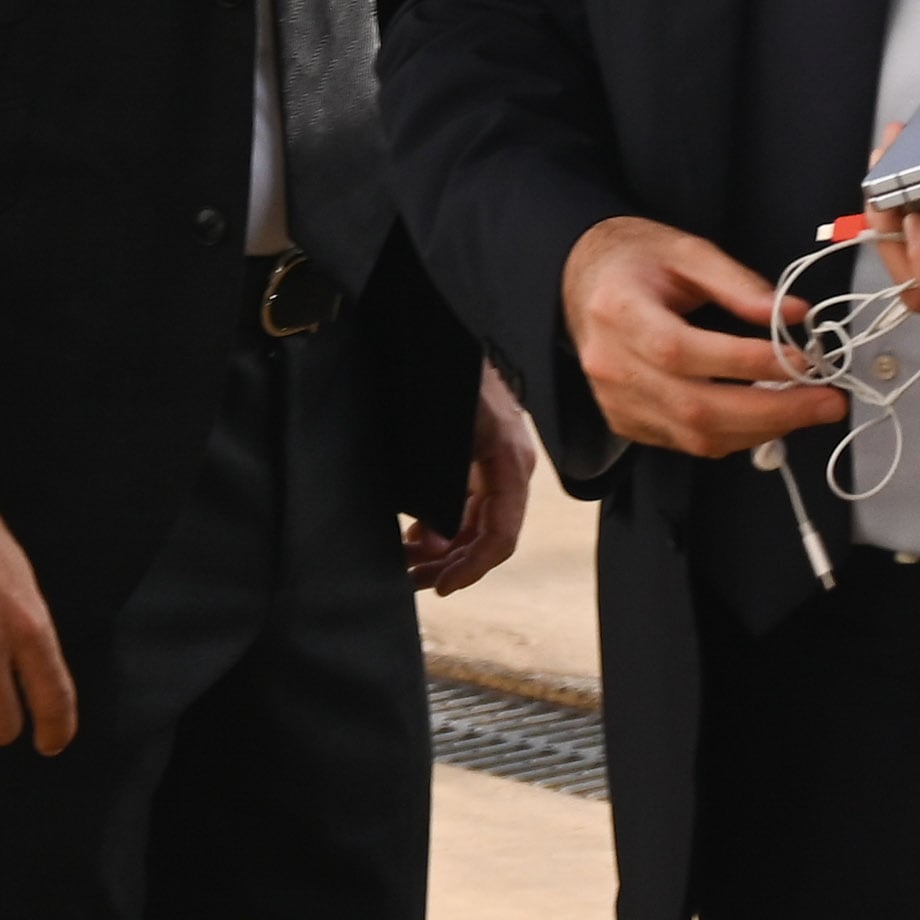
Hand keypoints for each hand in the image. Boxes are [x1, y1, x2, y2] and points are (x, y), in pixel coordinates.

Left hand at [405, 360, 536, 592]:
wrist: (441, 332)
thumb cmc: (445, 380)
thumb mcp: (441, 438)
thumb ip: (441, 491)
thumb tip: (433, 542)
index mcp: (508, 463)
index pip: (501, 536)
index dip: (471, 569)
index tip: (439, 588)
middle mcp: (511, 468)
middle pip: (489, 536)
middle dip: (451, 564)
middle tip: (411, 579)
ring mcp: (499, 462)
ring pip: (478, 524)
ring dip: (446, 549)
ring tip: (408, 562)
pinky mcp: (483, 456)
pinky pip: (471, 504)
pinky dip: (446, 525)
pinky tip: (417, 534)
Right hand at [562, 214, 849, 457]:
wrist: (582, 281)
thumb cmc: (636, 260)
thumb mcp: (687, 251)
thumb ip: (739, 283)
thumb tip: (794, 315)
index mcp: (620, 312)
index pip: (685, 351)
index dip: (748, 362)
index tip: (804, 359)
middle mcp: (612, 365)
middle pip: (695, 407)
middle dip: (773, 411)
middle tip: (829, 401)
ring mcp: (616, 401)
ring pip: (695, 435)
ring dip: (762, 430)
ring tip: (809, 410)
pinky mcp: (626, 422)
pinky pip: (687, 443)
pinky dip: (735, 436)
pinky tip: (769, 418)